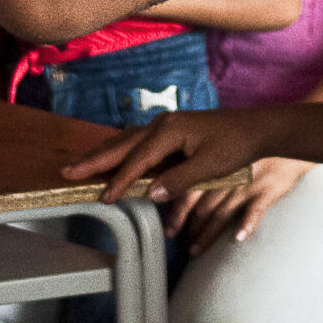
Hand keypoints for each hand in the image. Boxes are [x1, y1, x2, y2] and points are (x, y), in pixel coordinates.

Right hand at [63, 107, 296, 204]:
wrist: (255, 128)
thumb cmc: (235, 146)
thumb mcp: (210, 166)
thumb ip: (179, 180)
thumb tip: (149, 192)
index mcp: (169, 131)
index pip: (137, 160)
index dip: (119, 181)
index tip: (103, 198)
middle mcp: (161, 124)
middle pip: (121, 144)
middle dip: (94, 159)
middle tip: (67, 171)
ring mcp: (164, 125)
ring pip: (126, 141)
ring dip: (103, 154)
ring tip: (80, 165)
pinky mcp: (170, 131)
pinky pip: (137, 142)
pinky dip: (120, 152)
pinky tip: (112, 159)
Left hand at [174, 157, 311, 250]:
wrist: (282, 134)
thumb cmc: (249, 145)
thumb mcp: (223, 149)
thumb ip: (201, 167)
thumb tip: (172, 186)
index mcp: (214, 167)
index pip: (190, 192)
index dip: (177, 213)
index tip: (168, 230)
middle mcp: (227, 177)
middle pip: (204, 207)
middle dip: (189, 228)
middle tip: (178, 245)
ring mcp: (247, 184)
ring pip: (224, 213)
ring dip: (209, 234)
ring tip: (195, 251)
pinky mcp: (268, 190)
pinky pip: (256, 209)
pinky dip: (248, 223)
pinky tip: (239, 237)